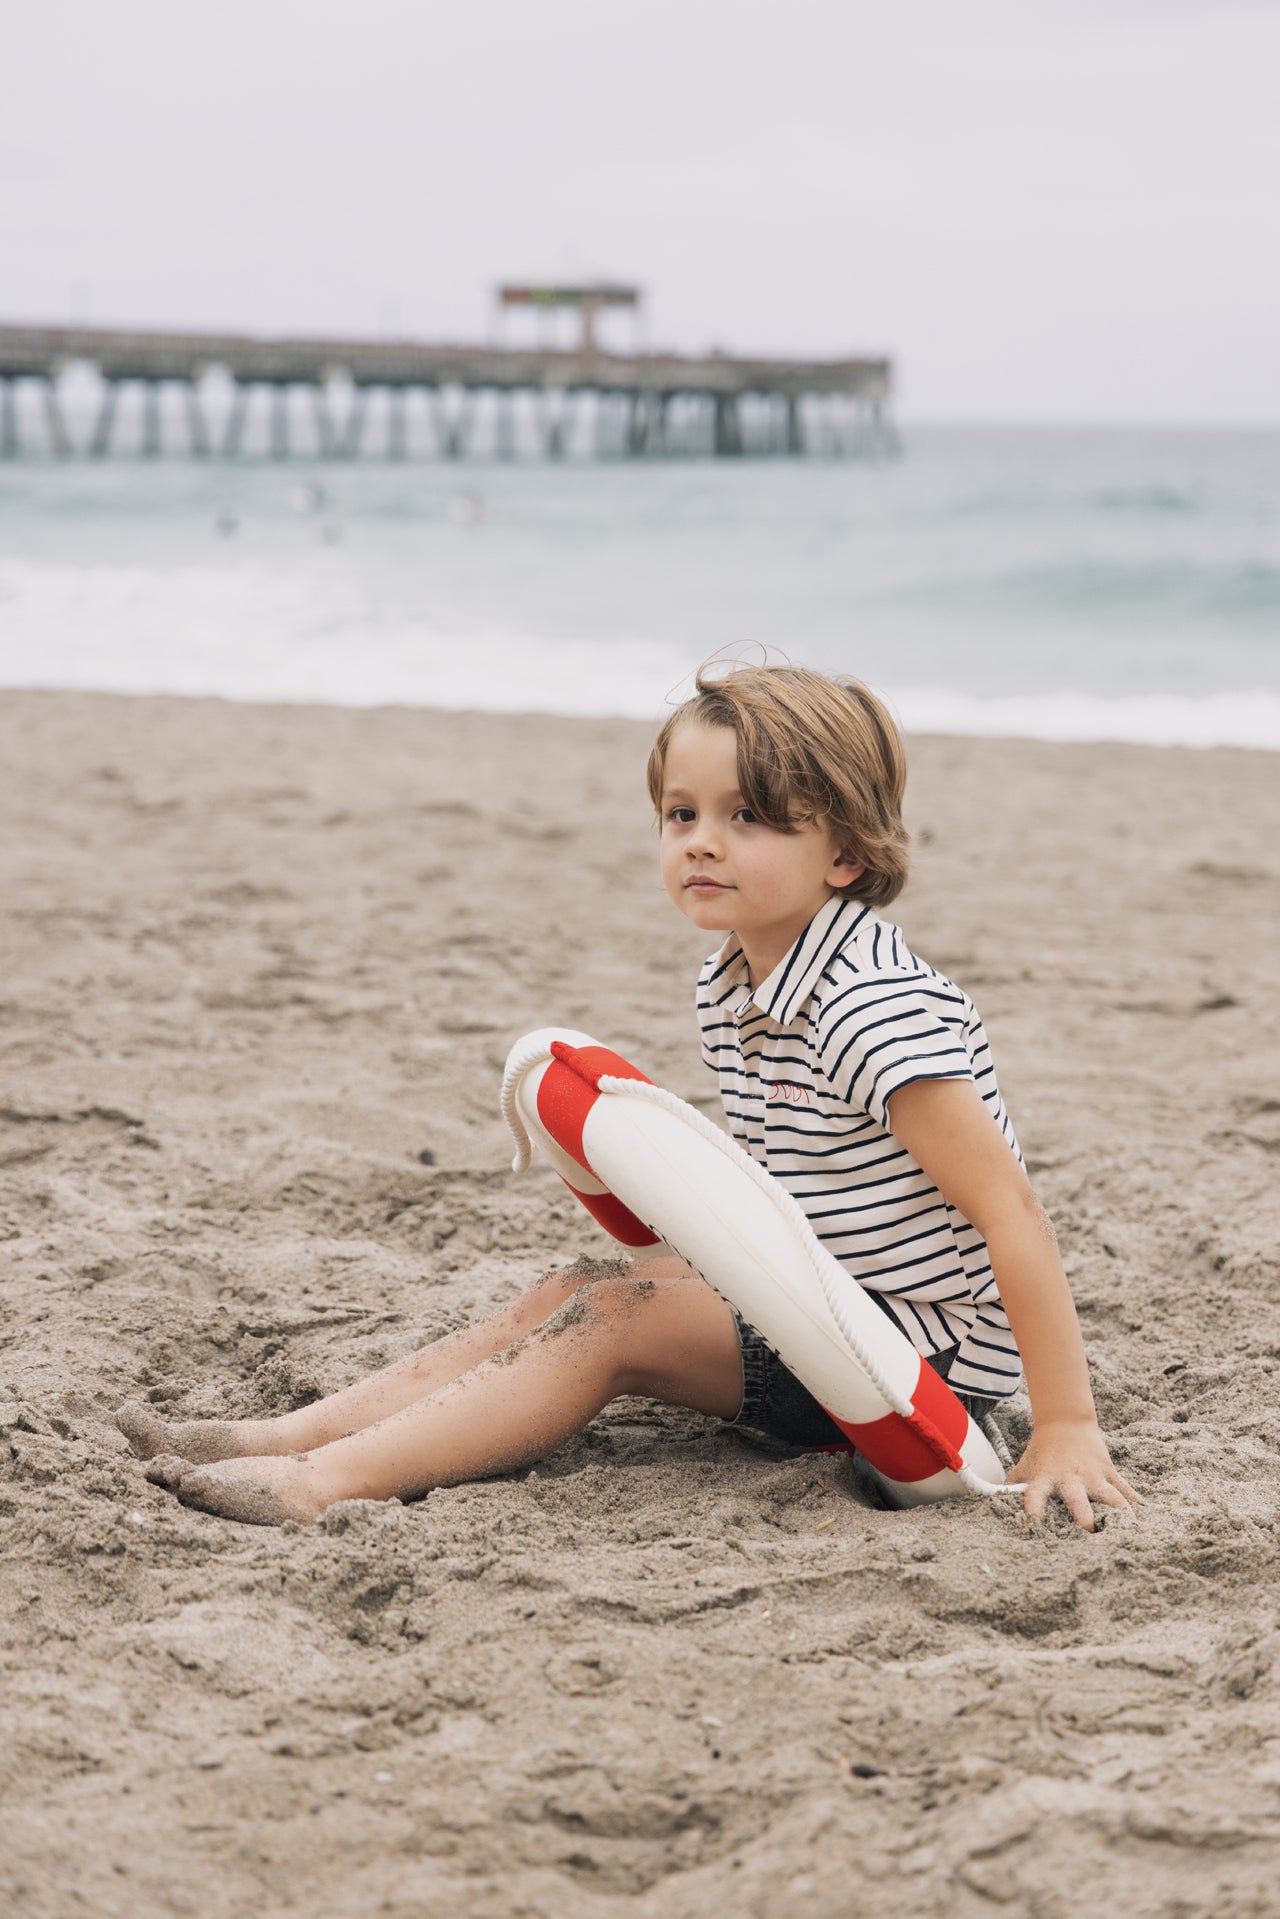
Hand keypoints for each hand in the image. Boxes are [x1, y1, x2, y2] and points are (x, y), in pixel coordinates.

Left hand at [1008, 1417, 1136, 1530]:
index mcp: (1045, 1479)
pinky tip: (1148, 1521)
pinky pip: (1126, 1490)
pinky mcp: (1109, 1472)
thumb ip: (1011, 1488)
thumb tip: (993, 1507)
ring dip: (1119, 1514)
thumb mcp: (1024, 1467)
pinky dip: (1137, 1505)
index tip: (1033, 1526)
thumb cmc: (1042, 1452)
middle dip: (1085, 1517)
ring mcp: (1093, 1475)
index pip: (1034, 1496)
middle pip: (1078, 1499)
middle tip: (1090, 1533)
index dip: (1033, 1510)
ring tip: (1129, 1534)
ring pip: (1111, 1497)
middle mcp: (1070, 1479)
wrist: (1065, 1422)